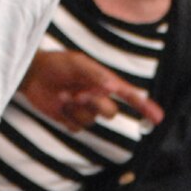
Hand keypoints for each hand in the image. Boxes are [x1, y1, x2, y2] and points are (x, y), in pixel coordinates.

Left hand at [21, 49, 163, 129]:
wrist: (32, 75)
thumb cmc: (56, 64)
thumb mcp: (77, 63)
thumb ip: (95, 74)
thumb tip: (112, 87)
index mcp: (104, 82)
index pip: (129, 96)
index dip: (145, 107)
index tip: (158, 117)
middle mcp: (98, 97)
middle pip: (111, 113)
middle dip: (96, 105)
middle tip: (78, 94)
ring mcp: (85, 110)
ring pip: (92, 121)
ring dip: (77, 110)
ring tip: (63, 95)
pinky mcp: (72, 120)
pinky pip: (77, 127)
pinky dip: (68, 117)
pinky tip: (58, 105)